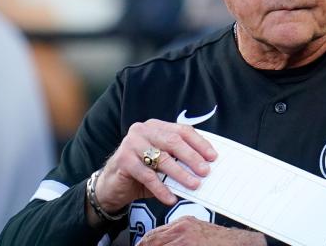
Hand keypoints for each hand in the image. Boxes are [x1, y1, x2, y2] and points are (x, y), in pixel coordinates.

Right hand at [88, 120, 216, 223]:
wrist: (112, 185)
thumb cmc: (143, 172)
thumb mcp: (163, 163)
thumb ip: (179, 160)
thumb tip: (206, 168)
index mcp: (156, 126)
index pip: (182, 131)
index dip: (199, 143)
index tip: (213, 157)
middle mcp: (143, 130)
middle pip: (173, 142)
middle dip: (192, 157)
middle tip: (205, 171)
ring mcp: (131, 144)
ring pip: (161, 158)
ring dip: (180, 174)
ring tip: (194, 185)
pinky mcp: (122, 160)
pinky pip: (146, 176)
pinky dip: (161, 188)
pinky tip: (171, 198)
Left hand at [137, 216, 266, 245]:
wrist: (240, 243)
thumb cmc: (222, 240)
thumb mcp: (198, 230)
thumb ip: (180, 234)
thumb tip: (166, 242)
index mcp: (182, 224)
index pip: (152, 235)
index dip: (143, 244)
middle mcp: (180, 231)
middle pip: (150, 242)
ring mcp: (184, 242)